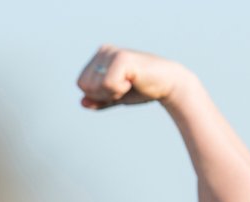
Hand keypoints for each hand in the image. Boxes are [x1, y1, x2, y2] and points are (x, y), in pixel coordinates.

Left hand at [76, 45, 193, 109]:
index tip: (118, 88)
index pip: (81, 84)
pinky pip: (107, 84)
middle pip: (85, 85)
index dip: (98, 94)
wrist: (168, 85)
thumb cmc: (142, 89)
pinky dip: (119, 90)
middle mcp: (103, 50)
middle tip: (125, 86)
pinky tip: (133, 81)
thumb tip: (82, 102)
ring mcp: (112, 52)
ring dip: (112, 92)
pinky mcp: (122, 58)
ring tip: (129, 82)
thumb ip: (97, 100)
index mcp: (99, 56)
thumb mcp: (114, 96)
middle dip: (103, 94)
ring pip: (94, 86)